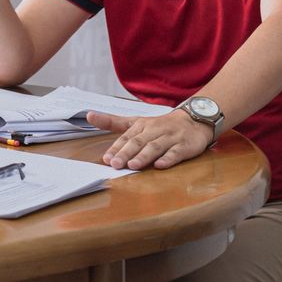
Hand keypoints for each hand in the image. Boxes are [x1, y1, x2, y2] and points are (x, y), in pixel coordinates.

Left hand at [87, 109, 211, 170]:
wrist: (193, 121)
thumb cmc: (160, 125)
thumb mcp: (136, 122)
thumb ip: (113, 122)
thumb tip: (89, 115)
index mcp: (142, 125)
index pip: (126, 137)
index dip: (116, 147)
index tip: (106, 158)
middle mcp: (154, 130)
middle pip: (138, 142)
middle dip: (126, 153)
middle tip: (115, 164)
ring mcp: (170, 137)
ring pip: (155, 147)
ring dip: (143, 156)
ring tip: (132, 165)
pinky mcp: (184, 146)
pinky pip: (176, 153)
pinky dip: (168, 159)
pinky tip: (160, 165)